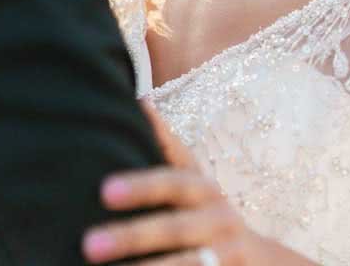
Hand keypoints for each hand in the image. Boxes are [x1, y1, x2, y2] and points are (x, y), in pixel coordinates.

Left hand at [82, 97, 269, 264]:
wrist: (260, 260)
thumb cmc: (207, 212)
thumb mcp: (194, 178)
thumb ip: (168, 145)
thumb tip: (139, 100)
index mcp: (201, 188)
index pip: (172, 182)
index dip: (141, 185)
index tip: (104, 190)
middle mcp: (216, 218)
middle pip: (174, 228)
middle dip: (133, 236)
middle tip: (89, 244)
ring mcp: (227, 251)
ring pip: (186, 264)